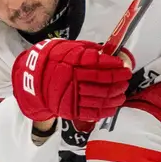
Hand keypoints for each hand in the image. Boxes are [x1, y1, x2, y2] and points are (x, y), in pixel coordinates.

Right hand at [12, 38, 128, 122]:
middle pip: (103, 83)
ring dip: (116, 96)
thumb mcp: (70, 48)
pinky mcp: (70, 110)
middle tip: (126, 79)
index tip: (123, 66)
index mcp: (71, 61)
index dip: (114, 66)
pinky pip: (93, 112)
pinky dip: (106, 110)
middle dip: (118, 81)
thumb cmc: (56, 60)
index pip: (99, 64)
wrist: (34, 78)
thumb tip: (110, 54)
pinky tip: (113, 105)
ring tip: (122, 92)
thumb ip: (90, 51)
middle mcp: (71, 79)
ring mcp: (70, 96)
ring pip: (100, 99)